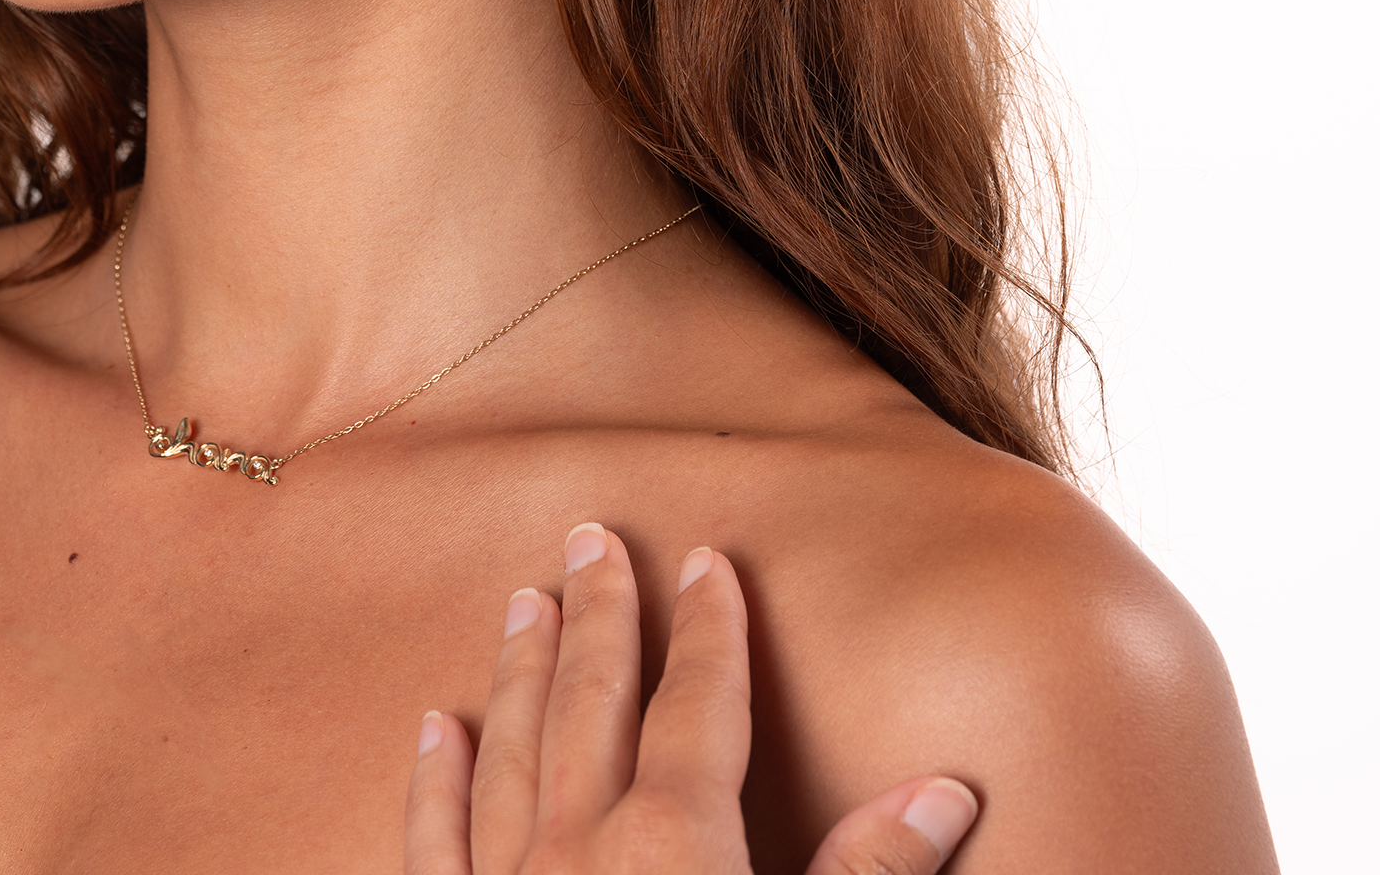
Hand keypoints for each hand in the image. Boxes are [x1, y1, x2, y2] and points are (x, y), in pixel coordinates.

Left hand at [405, 523, 977, 874]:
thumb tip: (946, 787)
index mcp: (677, 842)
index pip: (699, 705)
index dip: (709, 630)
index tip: (706, 561)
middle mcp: (581, 847)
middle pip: (593, 701)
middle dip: (600, 615)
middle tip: (588, 536)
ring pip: (511, 751)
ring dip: (521, 671)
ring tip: (523, 601)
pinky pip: (435, 843)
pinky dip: (435, 781)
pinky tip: (433, 729)